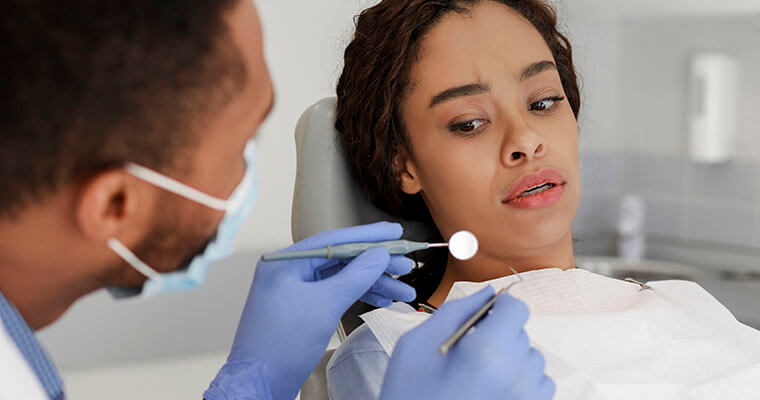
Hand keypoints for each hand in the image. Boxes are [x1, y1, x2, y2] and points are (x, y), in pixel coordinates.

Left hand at [214, 222, 414, 399]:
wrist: (258, 383)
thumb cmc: (279, 345)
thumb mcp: (324, 306)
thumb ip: (354, 277)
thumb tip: (378, 255)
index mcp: (286, 262)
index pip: (334, 240)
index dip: (368, 235)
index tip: (394, 231)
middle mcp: (289, 271)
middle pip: (341, 259)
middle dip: (375, 264)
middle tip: (405, 264)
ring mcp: (295, 290)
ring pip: (342, 278)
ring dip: (373, 282)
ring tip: (402, 289)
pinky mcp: (302, 308)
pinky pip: (335, 293)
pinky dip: (359, 295)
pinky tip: (381, 299)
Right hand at [379, 287, 554, 399]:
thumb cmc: (408, 396)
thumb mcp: (416, 345)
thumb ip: (455, 312)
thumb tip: (486, 294)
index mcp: (488, 351)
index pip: (517, 309)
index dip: (499, 307)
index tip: (484, 316)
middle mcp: (516, 376)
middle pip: (522, 335)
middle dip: (499, 336)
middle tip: (468, 355)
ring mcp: (526, 399)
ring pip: (532, 361)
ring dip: (511, 360)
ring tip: (478, 376)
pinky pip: (538, 387)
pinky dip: (520, 383)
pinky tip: (491, 390)